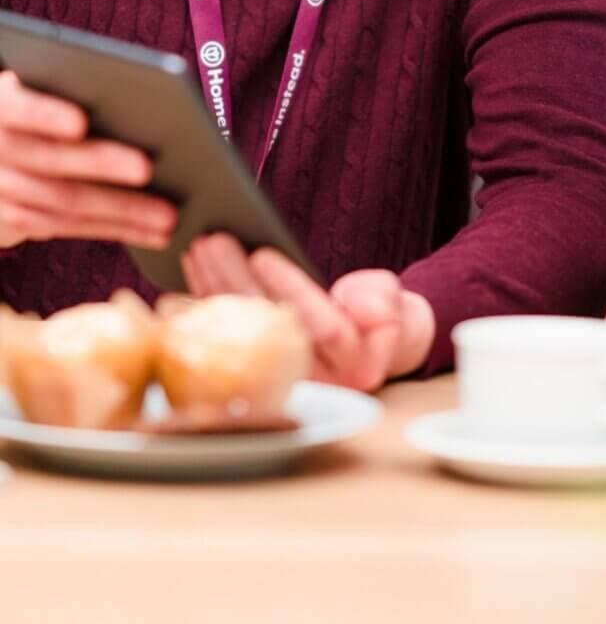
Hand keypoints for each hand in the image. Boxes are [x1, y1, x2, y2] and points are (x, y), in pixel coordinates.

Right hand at [0, 69, 176, 249]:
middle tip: (146, 168)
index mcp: (3, 105)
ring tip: (167, 214)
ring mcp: (2, 187)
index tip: (79, 123)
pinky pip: (71, 227)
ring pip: (67, 201)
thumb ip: (72, 94)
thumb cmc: (40, 113)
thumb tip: (142, 104)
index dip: (47, 115)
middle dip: (101, 165)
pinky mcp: (15, 220)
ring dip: (122, 210)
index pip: (20, 108)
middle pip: (51, 158)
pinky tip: (152, 232)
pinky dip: (117, 229)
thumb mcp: (41, 96)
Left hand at [182, 233, 435, 391]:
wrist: (370, 347)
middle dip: (237, 282)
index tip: (263, 254)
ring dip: (215, 288)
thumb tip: (355, 304)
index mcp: (356, 368)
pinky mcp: (256, 374)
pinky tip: (192, 276)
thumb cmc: (382, 317)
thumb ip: (379, 300)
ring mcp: (282, 384)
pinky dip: (207, 304)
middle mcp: (315, 384)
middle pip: (268, 330)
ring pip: (240, 335)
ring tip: (198, 248)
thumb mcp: (393, 301)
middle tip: (214, 241)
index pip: (322, 328)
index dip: (290, 289)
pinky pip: (225, 340)